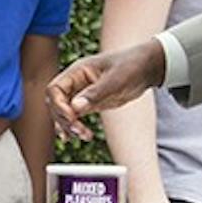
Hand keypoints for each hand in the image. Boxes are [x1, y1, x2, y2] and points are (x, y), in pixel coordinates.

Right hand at [45, 41, 165, 141]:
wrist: (146, 67)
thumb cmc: (131, 66)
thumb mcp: (115, 80)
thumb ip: (95, 93)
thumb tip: (75, 108)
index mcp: (77, 71)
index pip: (55, 89)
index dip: (59, 106)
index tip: (73, 118)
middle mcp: (76, 81)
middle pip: (56, 102)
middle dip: (64, 118)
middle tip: (79, 131)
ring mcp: (82, 92)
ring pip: (64, 111)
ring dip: (68, 125)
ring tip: (83, 136)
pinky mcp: (90, 102)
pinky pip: (75, 115)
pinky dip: (74, 126)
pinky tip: (78, 135)